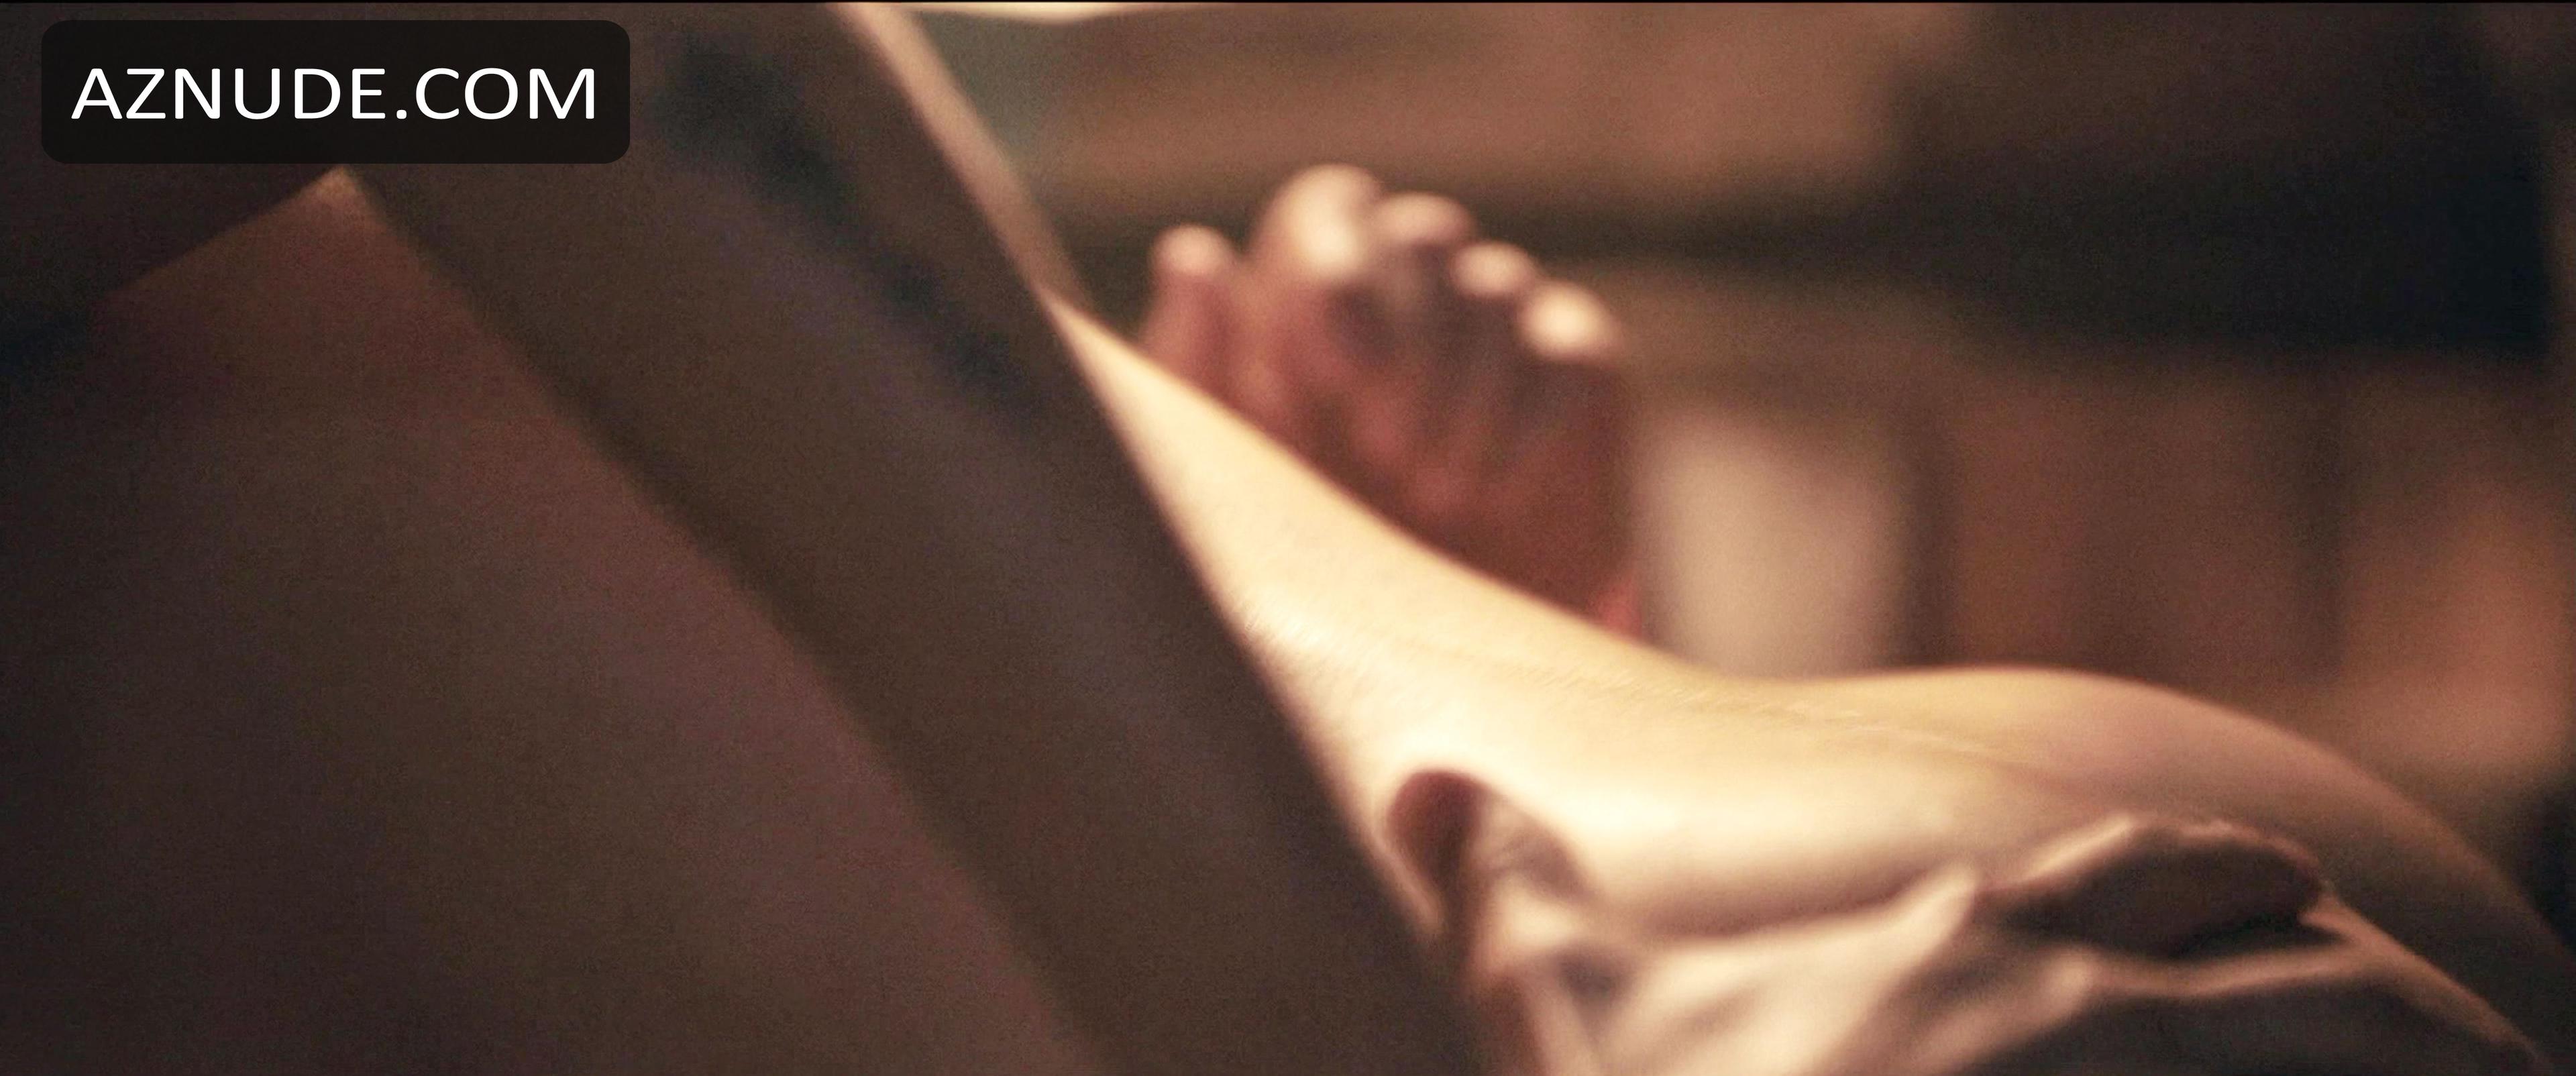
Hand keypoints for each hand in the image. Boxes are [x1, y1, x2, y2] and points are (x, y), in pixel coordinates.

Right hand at [1398, 778, 2552, 1075]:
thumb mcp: (1558, 999)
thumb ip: (1516, 887)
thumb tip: (1425, 791)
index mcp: (1955, 944)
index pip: (2147, 879)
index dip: (2229, 885)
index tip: (2292, 896)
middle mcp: (2061, 999)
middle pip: (2293, 964)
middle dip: (2394, 998)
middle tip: (2476, 1035)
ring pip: (2340, 1044)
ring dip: (2432, 1057)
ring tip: (2510, 1074)